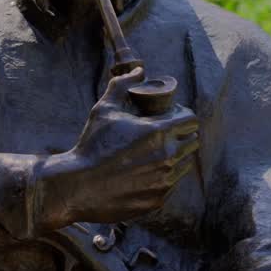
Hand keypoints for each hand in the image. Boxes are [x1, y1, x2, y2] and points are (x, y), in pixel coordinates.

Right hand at [40, 67, 198, 226]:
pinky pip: (171, 185)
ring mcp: (165, 181)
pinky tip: (145, 172)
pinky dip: (163, 177)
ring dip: (175, 156)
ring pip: (184, 165)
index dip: (182, 114)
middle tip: (164, 133)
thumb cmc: (91, 146)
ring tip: (155, 153)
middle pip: (192, 141)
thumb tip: (138, 70)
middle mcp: (168, 157)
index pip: (191, 119)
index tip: (171, 114)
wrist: (78, 187)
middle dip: (182, 134)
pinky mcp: (158, 200)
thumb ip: (122, 86)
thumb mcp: (104, 110)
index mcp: (159, 132)